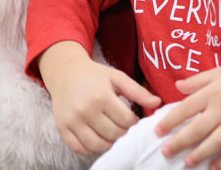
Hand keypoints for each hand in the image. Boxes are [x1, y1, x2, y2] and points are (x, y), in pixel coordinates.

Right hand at [39, 41, 161, 154]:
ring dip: (109, 143)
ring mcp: (72, 121)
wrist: (65, 72)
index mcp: (101, 96)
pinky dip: (91, 148)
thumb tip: (158, 103)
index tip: (130, 116)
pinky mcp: (62, 128)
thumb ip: (137, 91)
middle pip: (113, 134)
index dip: (132, 121)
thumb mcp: (116, 77)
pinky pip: (79, 148)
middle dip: (122, 132)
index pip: (126, 121)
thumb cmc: (94, 75)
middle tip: (121, 124)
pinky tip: (96, 138)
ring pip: (98, 145)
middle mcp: (85, 110)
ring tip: (111, 132)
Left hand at [155, 60, 220, 168]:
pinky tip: (213, 168)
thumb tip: (177, 86)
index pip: (185, 110)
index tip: (158, 131)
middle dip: (179, 142)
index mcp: (211, 94)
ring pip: (215, 143)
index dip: (170, 121)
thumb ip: (195, 81)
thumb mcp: (216, 73)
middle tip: (165, 152)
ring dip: (199, 154)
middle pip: (197, 130)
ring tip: (187, 163)